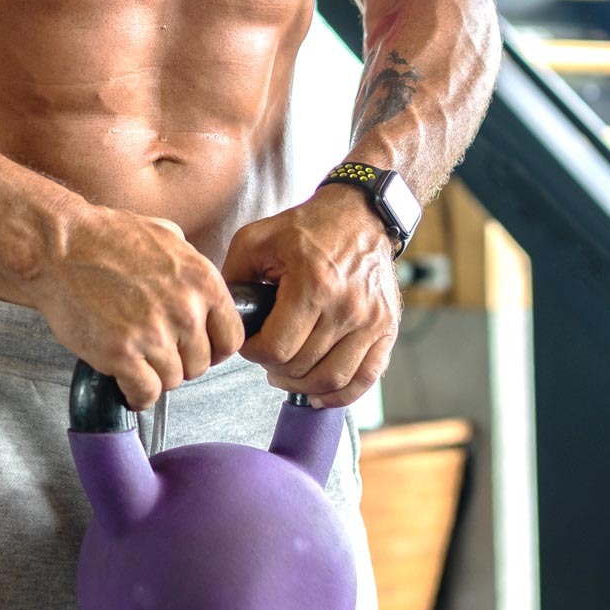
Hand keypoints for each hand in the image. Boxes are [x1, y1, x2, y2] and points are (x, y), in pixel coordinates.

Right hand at [25, 203, 245, 410]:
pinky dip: (136, 394)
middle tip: (155, 352)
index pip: (231, 338)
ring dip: (154, 376)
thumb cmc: (105, 236)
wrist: (58, 245)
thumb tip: (198, 287)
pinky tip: (125, 382)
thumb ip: (190, 266)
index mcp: (202, 281)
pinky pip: (145, 393)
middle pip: (200, 364)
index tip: (194, 349)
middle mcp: (185, 310)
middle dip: (179, 362)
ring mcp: (154, 334)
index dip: (212, 348)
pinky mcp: (122, 354)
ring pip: (173, 381)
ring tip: (135, 361)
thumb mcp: (166, 235)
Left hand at [220, 187, 401, 407]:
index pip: (277, 348)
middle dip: (275, 367)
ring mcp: (372, 320)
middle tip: (267, 355)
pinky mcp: (387, 328)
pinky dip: (341, 394)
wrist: (362, 216)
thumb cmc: (308, 227)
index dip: (254, 352)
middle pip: (303, 367)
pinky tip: (319, 392)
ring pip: (332, 379)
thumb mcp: (257, 239)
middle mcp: (347, 306)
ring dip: (303, 385)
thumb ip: (233, 278)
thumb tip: (222, 315)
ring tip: (288, 374)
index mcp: (314, 284)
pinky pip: (365, 378)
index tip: (250, 341)